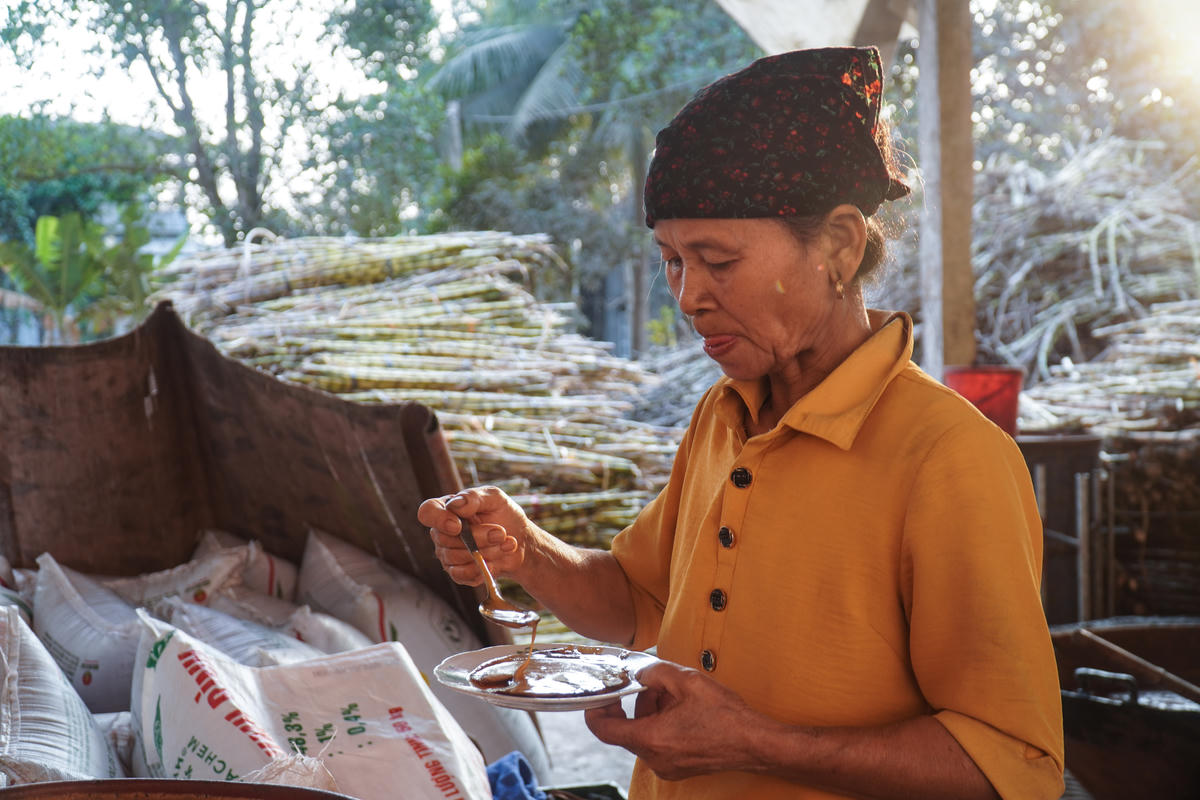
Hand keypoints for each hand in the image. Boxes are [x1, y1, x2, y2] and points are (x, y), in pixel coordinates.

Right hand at [417, 486, 532, 586]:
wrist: (520, 540)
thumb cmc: (504, 514)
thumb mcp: (494, 498)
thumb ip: (473, 497)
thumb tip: (455, 505)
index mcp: (446, 508)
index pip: (427, 512)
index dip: (439, 520)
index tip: (458, 526)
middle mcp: (442, 532)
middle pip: (446, 539)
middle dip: (478, 537)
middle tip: (501, 533)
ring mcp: (448, 553)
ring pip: (456, 558)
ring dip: (485, 552)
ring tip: (505, 544)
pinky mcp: (458, 572)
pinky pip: (461, 575)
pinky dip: (481, 569)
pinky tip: (496, 562)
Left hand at [584, 660, 770, 780]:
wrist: (754, 743)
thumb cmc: (725, 716)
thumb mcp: (686, 681)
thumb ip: (654, 672)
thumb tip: (638, 672)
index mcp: (651, 739)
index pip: (604, 730)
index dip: (596, 710)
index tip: (602, 694)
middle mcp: (654, 758)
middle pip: (628, 728)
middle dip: (638, 703)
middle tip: (655, 684)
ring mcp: (667, 766)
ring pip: (644, 734)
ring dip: (653, 712)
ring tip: (676, 695)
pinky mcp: (678, 767)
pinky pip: (659, 743)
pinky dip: (663, 724)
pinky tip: (684, 710)